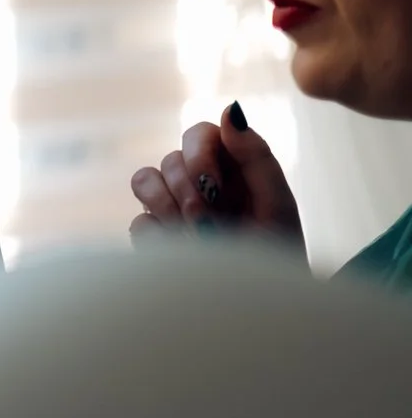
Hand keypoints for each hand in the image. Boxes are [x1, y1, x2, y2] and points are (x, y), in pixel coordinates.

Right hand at [128, 103, 303, 262]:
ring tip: (198, 236)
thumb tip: (228, 109)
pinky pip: (139, 221)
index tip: (214, 182)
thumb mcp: (277, 205)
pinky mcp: (155, 235)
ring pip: (143, 180)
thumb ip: (256, 156)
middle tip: (210, 220)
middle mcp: (199, 183)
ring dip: (170, 208)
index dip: (199, 151)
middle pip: (170, 158)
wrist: (259, 308)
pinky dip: (163, 238)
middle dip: (188, 189)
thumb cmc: (276, 256)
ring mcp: (173, 209)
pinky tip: (186, 253)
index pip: (199, 133)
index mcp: (231, 169)